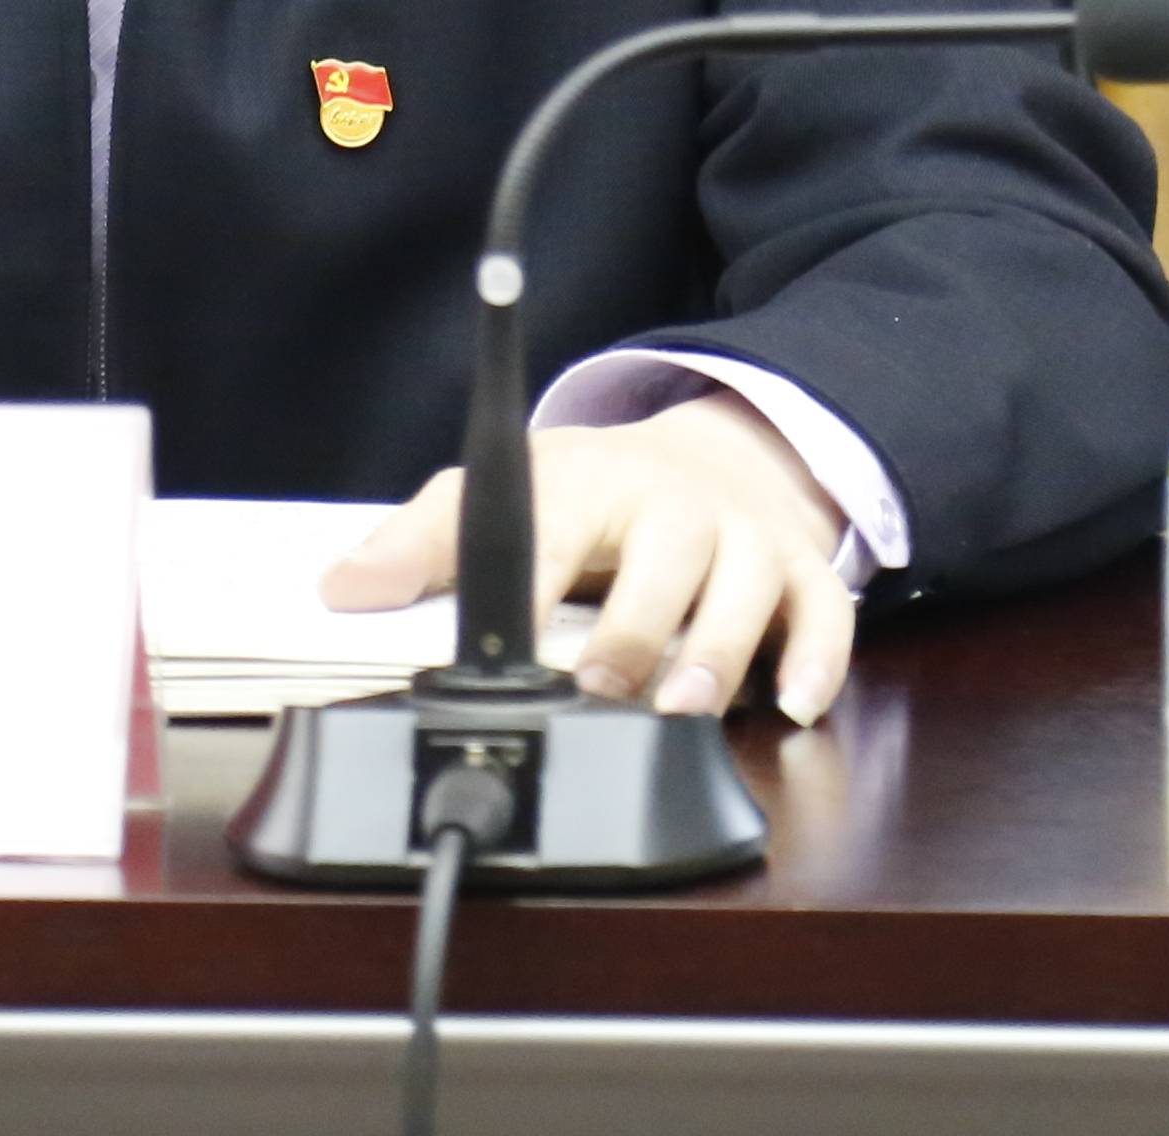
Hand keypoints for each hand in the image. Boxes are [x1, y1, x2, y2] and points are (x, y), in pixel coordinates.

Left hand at [319, 394, 858, 723]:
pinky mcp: (801, 573)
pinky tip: (794, 703)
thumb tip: (344, 589)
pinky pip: (825, 614)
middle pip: (666, 559)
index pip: (553, 527)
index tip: (499, 643)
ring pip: (746, 591)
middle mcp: (678, 506)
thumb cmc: (596, 493)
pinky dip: (817, 659)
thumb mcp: (507, 493)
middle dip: (634, 631)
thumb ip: (422, 542)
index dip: (528, 584)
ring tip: (683, 711)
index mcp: (592, 482)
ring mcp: (746, 539)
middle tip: (601, 689)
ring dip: (718, 654)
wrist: (711, 457)